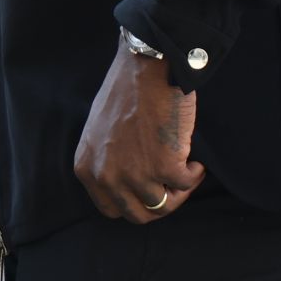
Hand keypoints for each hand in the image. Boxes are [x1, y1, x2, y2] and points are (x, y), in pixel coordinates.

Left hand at [73, 45, 205, 222]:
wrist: (146, 66)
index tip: (148, 189)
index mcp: (86, 168)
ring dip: (179, 189)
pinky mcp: (164, 166)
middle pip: (138, 215)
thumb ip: (106, 162)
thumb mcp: (99, 133)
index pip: (109, 208)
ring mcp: (135, 174)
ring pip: (164, 205)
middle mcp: (106, 176)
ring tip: (184, 165)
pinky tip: (193, 158)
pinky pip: (187, 184)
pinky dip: (195, 174)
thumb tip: (127, 186)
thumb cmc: (125, 92)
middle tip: (171, 184)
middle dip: (159, 202)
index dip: (133, 202)